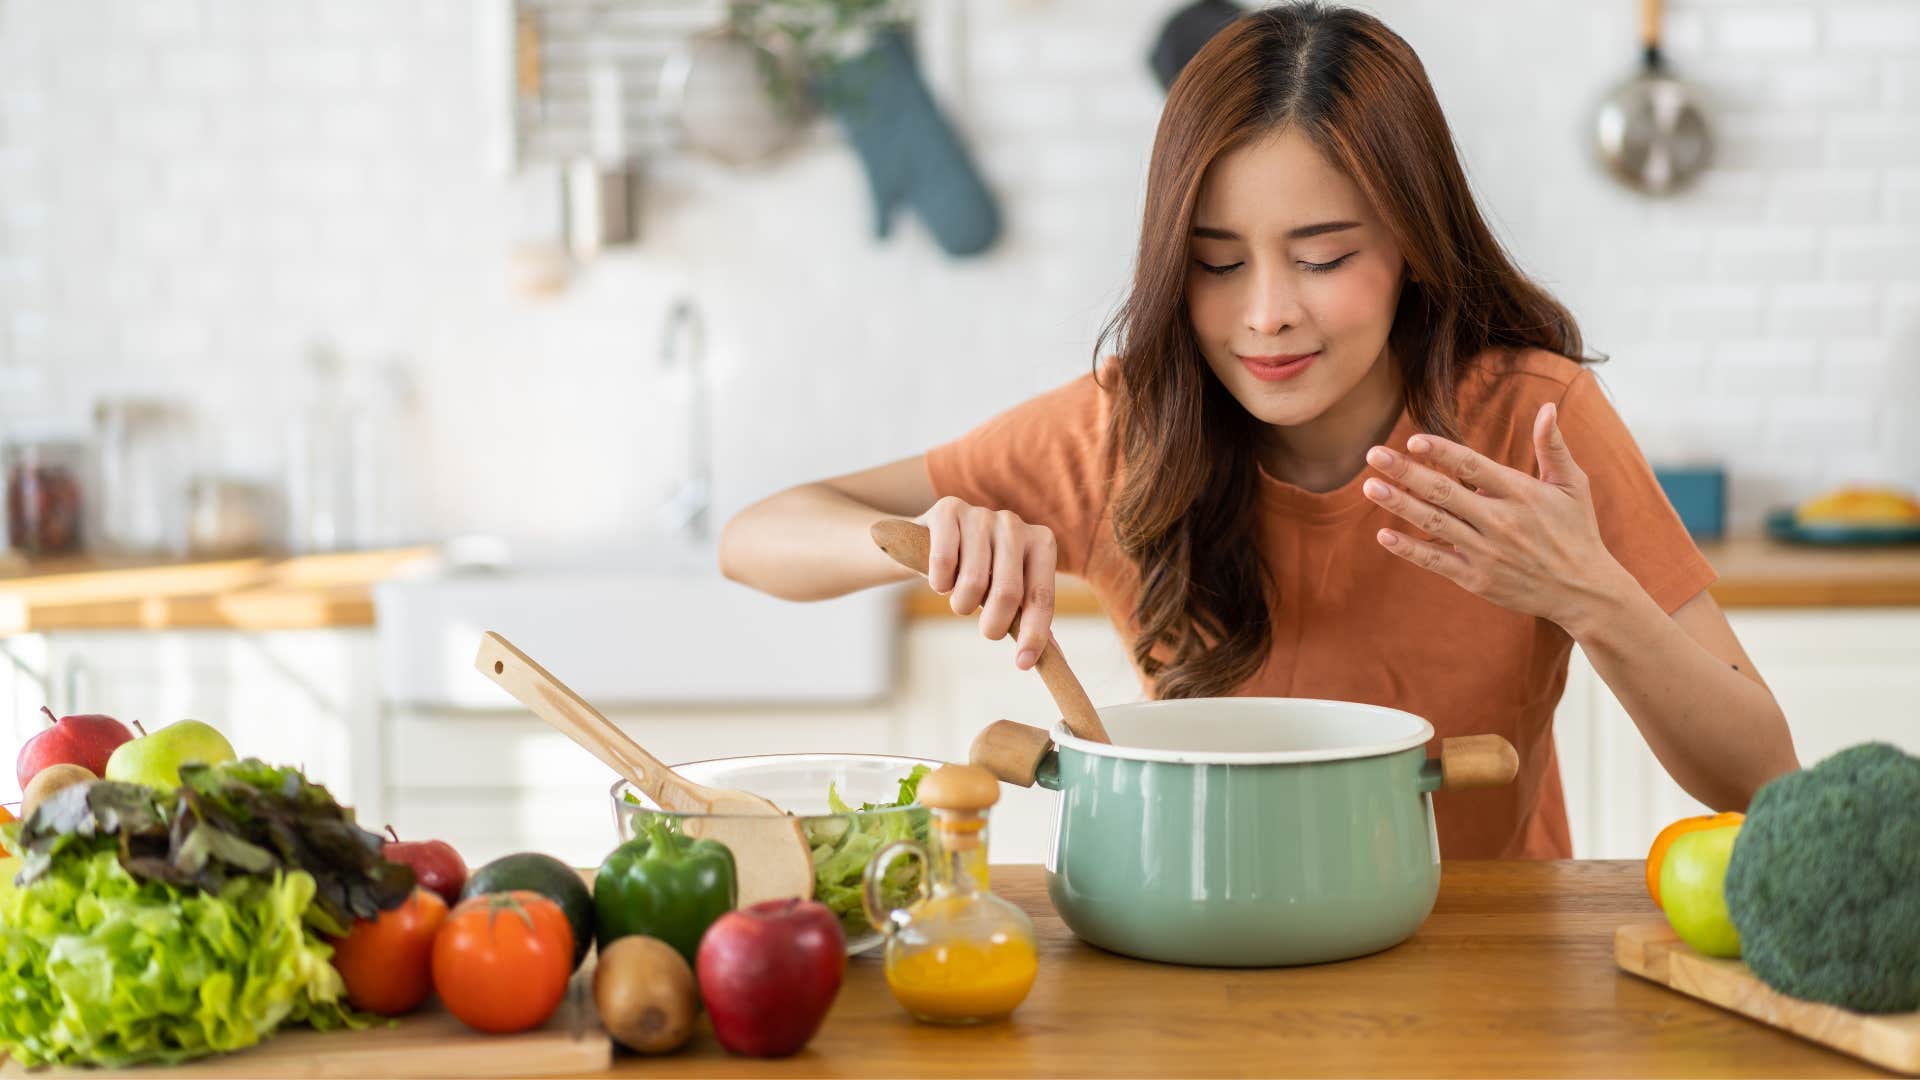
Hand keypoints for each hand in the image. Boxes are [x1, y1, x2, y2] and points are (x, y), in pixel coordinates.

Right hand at [915, 496, 1057, 668]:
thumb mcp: (1008, 594)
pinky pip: (944, 563)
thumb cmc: (979, 574)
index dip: (1034, 634)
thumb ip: (1031, 621)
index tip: (1023, 664)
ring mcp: (981, 514)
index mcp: (1041, 543)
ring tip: (959, 597)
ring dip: (960, 605)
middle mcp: (1015, 523)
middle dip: (993, 625)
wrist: (932, 542)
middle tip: (986, 631)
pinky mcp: (948, 510)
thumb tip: (1056, 663)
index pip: (1041, 597)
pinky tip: (941, 579)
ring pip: (973, 582)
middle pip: (1008, 592)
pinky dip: (939, 584)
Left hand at [1360, 402, 1633, 630]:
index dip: (1442, 452)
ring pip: (1434, 523)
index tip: (1413, 440)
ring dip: (1398, 504)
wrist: (1583, 591)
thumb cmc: (1577, 531)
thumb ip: (1553, 447)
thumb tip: (1547, 407)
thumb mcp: (1573, 486)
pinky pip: (1436, 561)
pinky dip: (1409, 549)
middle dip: (1406, 472)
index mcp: (1521, 494)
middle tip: (1373, 454)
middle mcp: (1500, 521)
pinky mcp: (1477, 578)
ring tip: (1369, 486)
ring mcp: (1486, 551)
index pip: (1473, 467)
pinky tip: (1384, 535)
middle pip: (1444, 492)